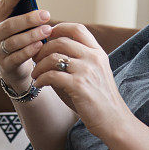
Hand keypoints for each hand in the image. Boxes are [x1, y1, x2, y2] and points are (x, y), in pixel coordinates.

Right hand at [0, 0, 51, 88]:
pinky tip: (40, 45)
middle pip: (10, 25)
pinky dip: (29, 50)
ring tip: (47, 30)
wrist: (14, 65)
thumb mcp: (15, 18)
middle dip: (28, 19)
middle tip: (46, 14)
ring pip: (14, 41)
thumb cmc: (18, 35)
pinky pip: (18, 57)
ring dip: (32, 35)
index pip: (2, 5)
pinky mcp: (6, 65)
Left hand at [31, 23, 132, 139]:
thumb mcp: (91, 73)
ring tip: (35, 75)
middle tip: (35, 59)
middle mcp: (93, 58)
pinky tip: (39, 85)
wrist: (113, 120)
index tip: (47, 37)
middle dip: (43, 49)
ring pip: (54, 57)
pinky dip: (41, 79)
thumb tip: (44, 53)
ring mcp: (87, 71)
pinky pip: (52, 75)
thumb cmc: (98, 98)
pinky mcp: (79, 86)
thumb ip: (73, 61)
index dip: (58, 28)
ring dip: (39, 66)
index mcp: (98, 52)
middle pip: (61, 41)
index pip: (77, 28)